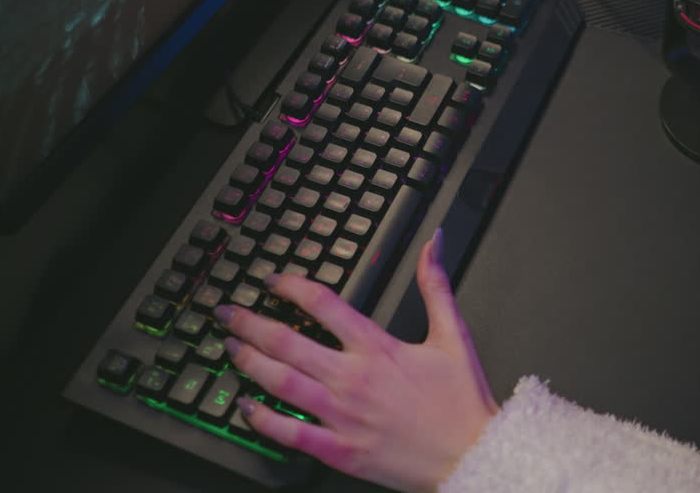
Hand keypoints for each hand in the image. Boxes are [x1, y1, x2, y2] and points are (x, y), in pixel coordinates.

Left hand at [217, 229, 497, 492]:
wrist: (471, 455)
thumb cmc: (461, 402)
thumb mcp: (454, 335)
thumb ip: (436, 285)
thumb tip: (434, 243)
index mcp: (378, 348)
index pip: (323, 304)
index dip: (291, 287)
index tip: (274, 282)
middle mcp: (353, 379)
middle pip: (287, 342)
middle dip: (250, 324)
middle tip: (228, 314)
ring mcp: (343, 416)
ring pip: (281, 383)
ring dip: (249, 363)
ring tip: (230, 348)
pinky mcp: (340, 450)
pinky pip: (291, 433)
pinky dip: (263, 419)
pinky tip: (246, 407)